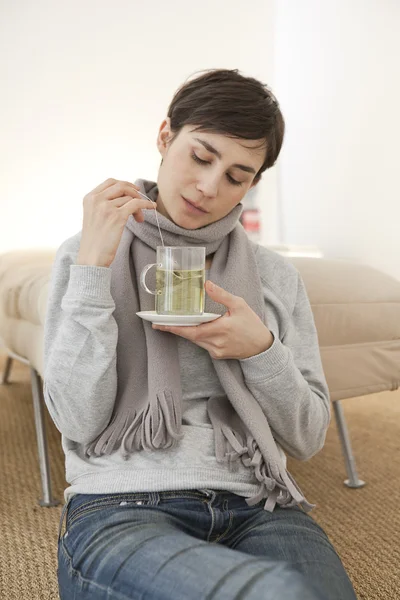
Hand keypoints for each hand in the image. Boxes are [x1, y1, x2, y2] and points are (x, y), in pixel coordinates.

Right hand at [77, 178, 154, 266]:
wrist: (91, 258)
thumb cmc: (94, 242)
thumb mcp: (93, 217)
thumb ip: (103, 205)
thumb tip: (124, 198)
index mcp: (89, 198)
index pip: (110, 182)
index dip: (124, 185)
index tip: (133, 191)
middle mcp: (97, 200)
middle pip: (121, 186)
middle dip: (134, 192)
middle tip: (140, 201)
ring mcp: (107, 207)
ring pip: (130, 197)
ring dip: (139, 205)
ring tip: (139, 219)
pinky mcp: (117, 216)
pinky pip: (137, 204)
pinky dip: (147, 204)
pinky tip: (152, 207)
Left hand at [152, 281, 273, 359]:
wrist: (262, 347)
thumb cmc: (252, 325)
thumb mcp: (239, 305)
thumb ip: (221, 295)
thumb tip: (207, 284)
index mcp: (219, 329)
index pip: (191, 330)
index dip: (174, 328)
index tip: (159, 325)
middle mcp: (215, 343)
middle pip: (190, 336)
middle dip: (175, 329)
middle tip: (159, 323)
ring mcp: (216, 351)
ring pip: (196, 340)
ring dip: (186, 332)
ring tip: (174, 323)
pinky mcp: (218, 355)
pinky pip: (203, 345)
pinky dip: (198, 336)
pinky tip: (197, 329)